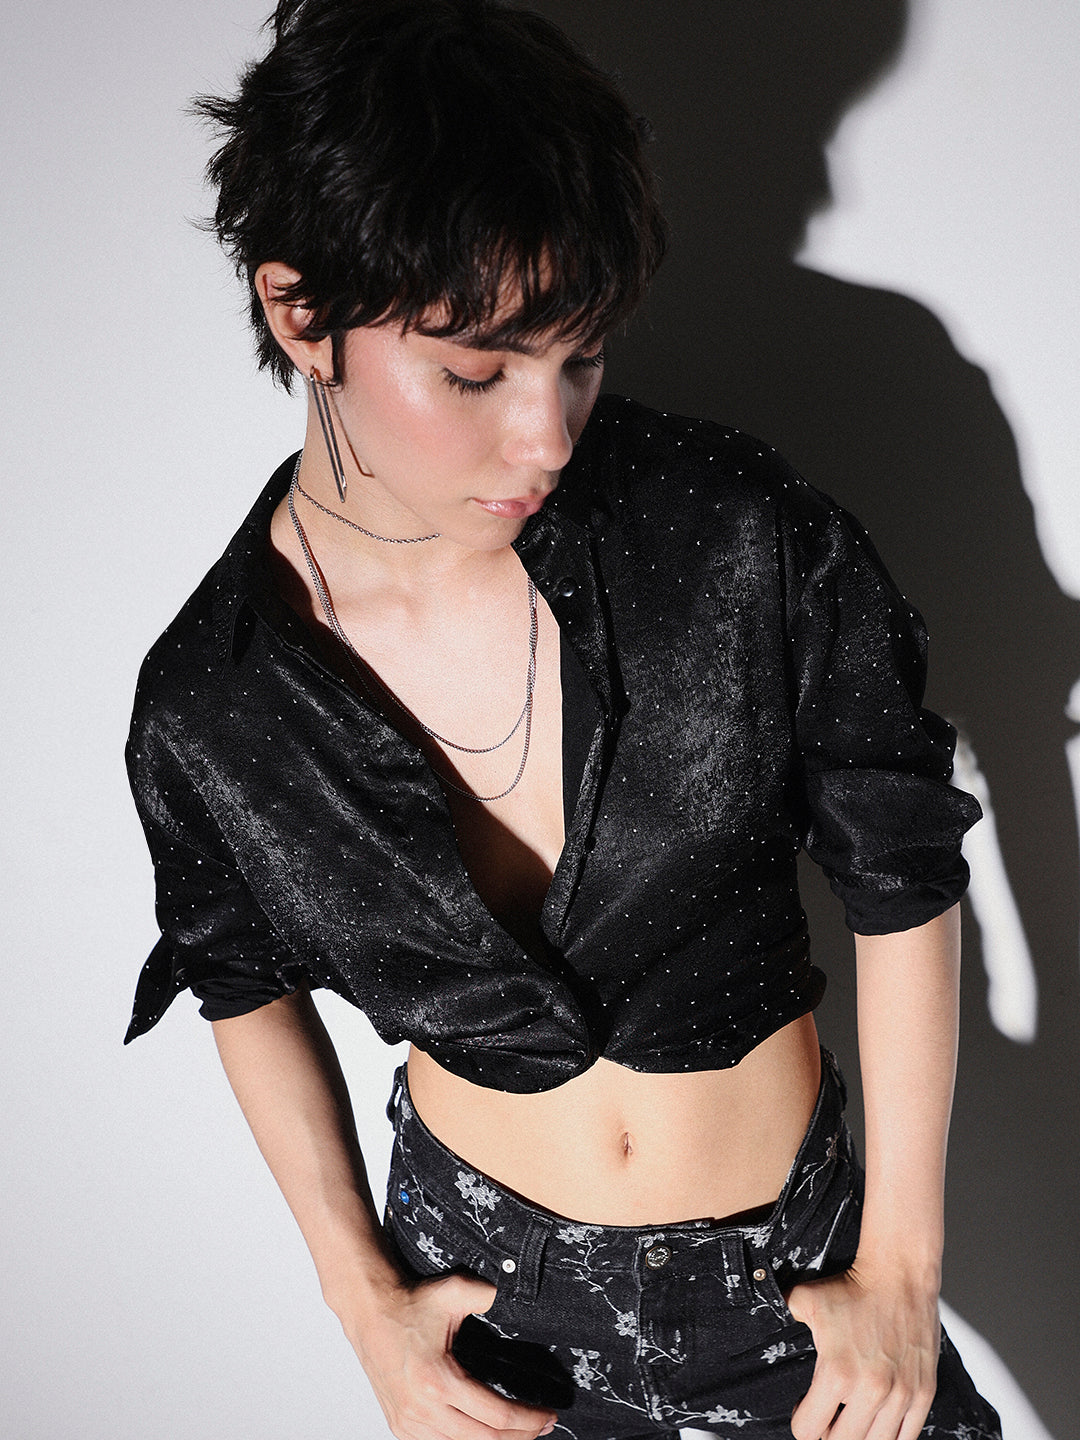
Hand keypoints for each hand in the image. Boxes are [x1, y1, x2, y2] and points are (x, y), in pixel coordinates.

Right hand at [344, 1270, 557, 1439]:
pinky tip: (482, 1431)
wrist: (369, 1311)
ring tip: (518, 1431)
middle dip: (520, 1436)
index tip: (548, 1414)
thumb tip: (514, 1297)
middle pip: (485, 1439)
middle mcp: (422, 1408)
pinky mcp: (401, 1425)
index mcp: (439, 1381)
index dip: (529, 1419)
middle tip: (542, 1426)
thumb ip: (486, 1295)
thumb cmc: (408, 1304)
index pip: (497, 1415)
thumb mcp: (453, 1292)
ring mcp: (409, 1421)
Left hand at [785, 1259, 939, 1439]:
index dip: (801, 1422)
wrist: (899, 1275)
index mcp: (837, 1374)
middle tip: (827, 1416)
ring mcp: (900, 1396)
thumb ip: (782, 1317)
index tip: (804, 1410)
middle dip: (828, 1433)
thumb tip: (761, 1323)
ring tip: (851, 1418)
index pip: (809, 1430)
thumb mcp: (804, 1299)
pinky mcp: (923, 1394)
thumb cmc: (854, 1289)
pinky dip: (888, 1436)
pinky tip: (877, 1421)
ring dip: (858, 1436)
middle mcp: (870, 1391)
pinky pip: (905, 1438)